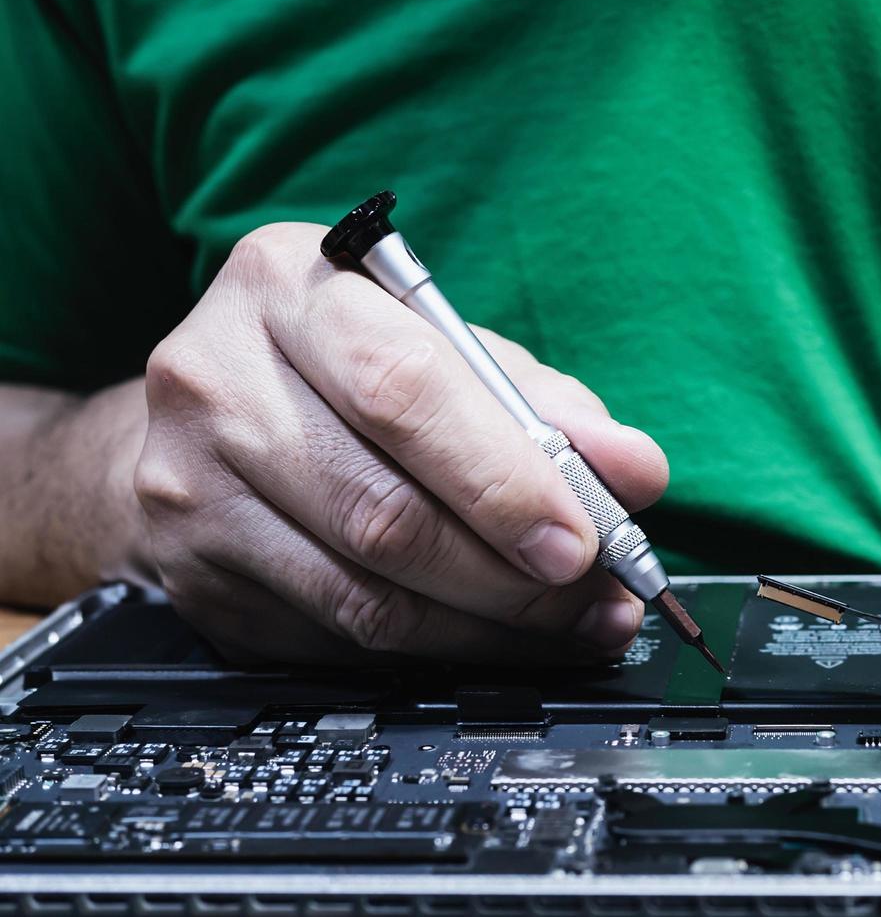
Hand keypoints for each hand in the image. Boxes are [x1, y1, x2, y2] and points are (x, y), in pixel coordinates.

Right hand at [135, 223, 667, 663]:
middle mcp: (218, 381)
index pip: (404, 393)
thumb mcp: (444, 348)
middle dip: (510, 574)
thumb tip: (635, 470)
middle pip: (383, 511)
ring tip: (566, 625)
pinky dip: (432, 650)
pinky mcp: (192, 576)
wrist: (208, 411)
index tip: (584, 539)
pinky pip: (334, 637)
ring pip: (363, 595)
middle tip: (591, 596)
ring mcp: (189, 486)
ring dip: (486, 627)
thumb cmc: (345, 368)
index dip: (504, 482)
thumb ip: (543, 403)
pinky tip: (490, 639)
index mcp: (289, 288)